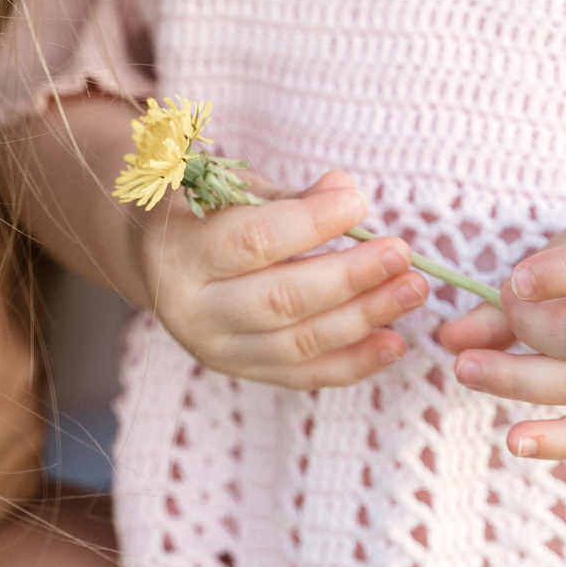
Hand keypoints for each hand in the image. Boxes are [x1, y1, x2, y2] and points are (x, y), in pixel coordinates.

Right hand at [135, 169, 428, 390]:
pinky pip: (305, 375)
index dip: (310, 223)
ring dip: (365, 317)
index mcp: (181, 252)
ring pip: (300, 341)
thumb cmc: (201, 214)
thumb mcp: (229, 191)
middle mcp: (193, 310)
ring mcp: (217, 349)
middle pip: (281, 299)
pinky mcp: (243, 372)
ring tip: (411, 290)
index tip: (359, 203)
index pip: (252, 241)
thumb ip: (287, 197)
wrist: (154, 263)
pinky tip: (394, 341)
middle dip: (350, 277)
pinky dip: (355, 362)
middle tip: (401, 254)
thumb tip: (344, 191)